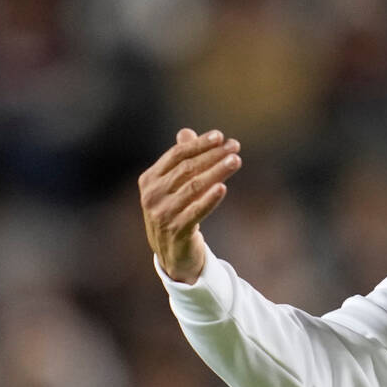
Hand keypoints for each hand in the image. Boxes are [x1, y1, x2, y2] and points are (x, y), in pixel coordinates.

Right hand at [138, 128, 241, 282]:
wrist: (171, 253)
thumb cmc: (175, 213)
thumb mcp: (172, 187)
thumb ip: (179, 161)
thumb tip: (186, 133)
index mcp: (149, 180)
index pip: (177, 155)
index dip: (199, 144)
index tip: (221, 136)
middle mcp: (153, 195)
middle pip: (187, 169)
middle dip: (213, 156)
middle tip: (235, 147)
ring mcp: (163, 213)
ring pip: (194, 187)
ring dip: (217, 172)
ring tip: (236, 161)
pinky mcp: (177, 230)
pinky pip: (196, 211)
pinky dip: (210, 199)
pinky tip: (223, 188)